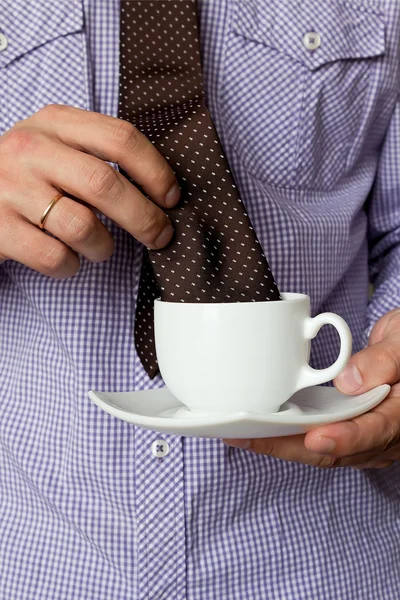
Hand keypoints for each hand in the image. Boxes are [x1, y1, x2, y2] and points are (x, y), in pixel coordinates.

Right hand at [0, 105, 179, 277]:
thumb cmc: (28, 175)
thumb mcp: (57, 147)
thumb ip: (98, 156)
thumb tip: (161, 193)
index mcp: (55, 122)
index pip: (121, 138)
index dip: (156, 172)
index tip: (171, 198)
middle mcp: (30, 149)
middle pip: (105, 184)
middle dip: (145, 218)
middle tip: (160, 236)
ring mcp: (10, 188)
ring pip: (82, 226)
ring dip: (103, 247)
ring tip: (99, 248)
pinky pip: (55, 257)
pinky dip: (70, 267)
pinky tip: (67, 260)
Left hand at [224, 309, 399, 468]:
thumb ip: (384, 361)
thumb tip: (349, 381)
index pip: (375, 431)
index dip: (345, 438)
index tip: (316, 437)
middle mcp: (384, 435)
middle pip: (336, 451)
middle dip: (289, 446)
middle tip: (250, 437)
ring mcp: (364, 436)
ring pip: (320, 450)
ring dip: (280, 444)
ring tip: (241, 434)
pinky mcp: (348, 429)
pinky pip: (316, 438)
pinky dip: (287, 435)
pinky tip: (258, 428)